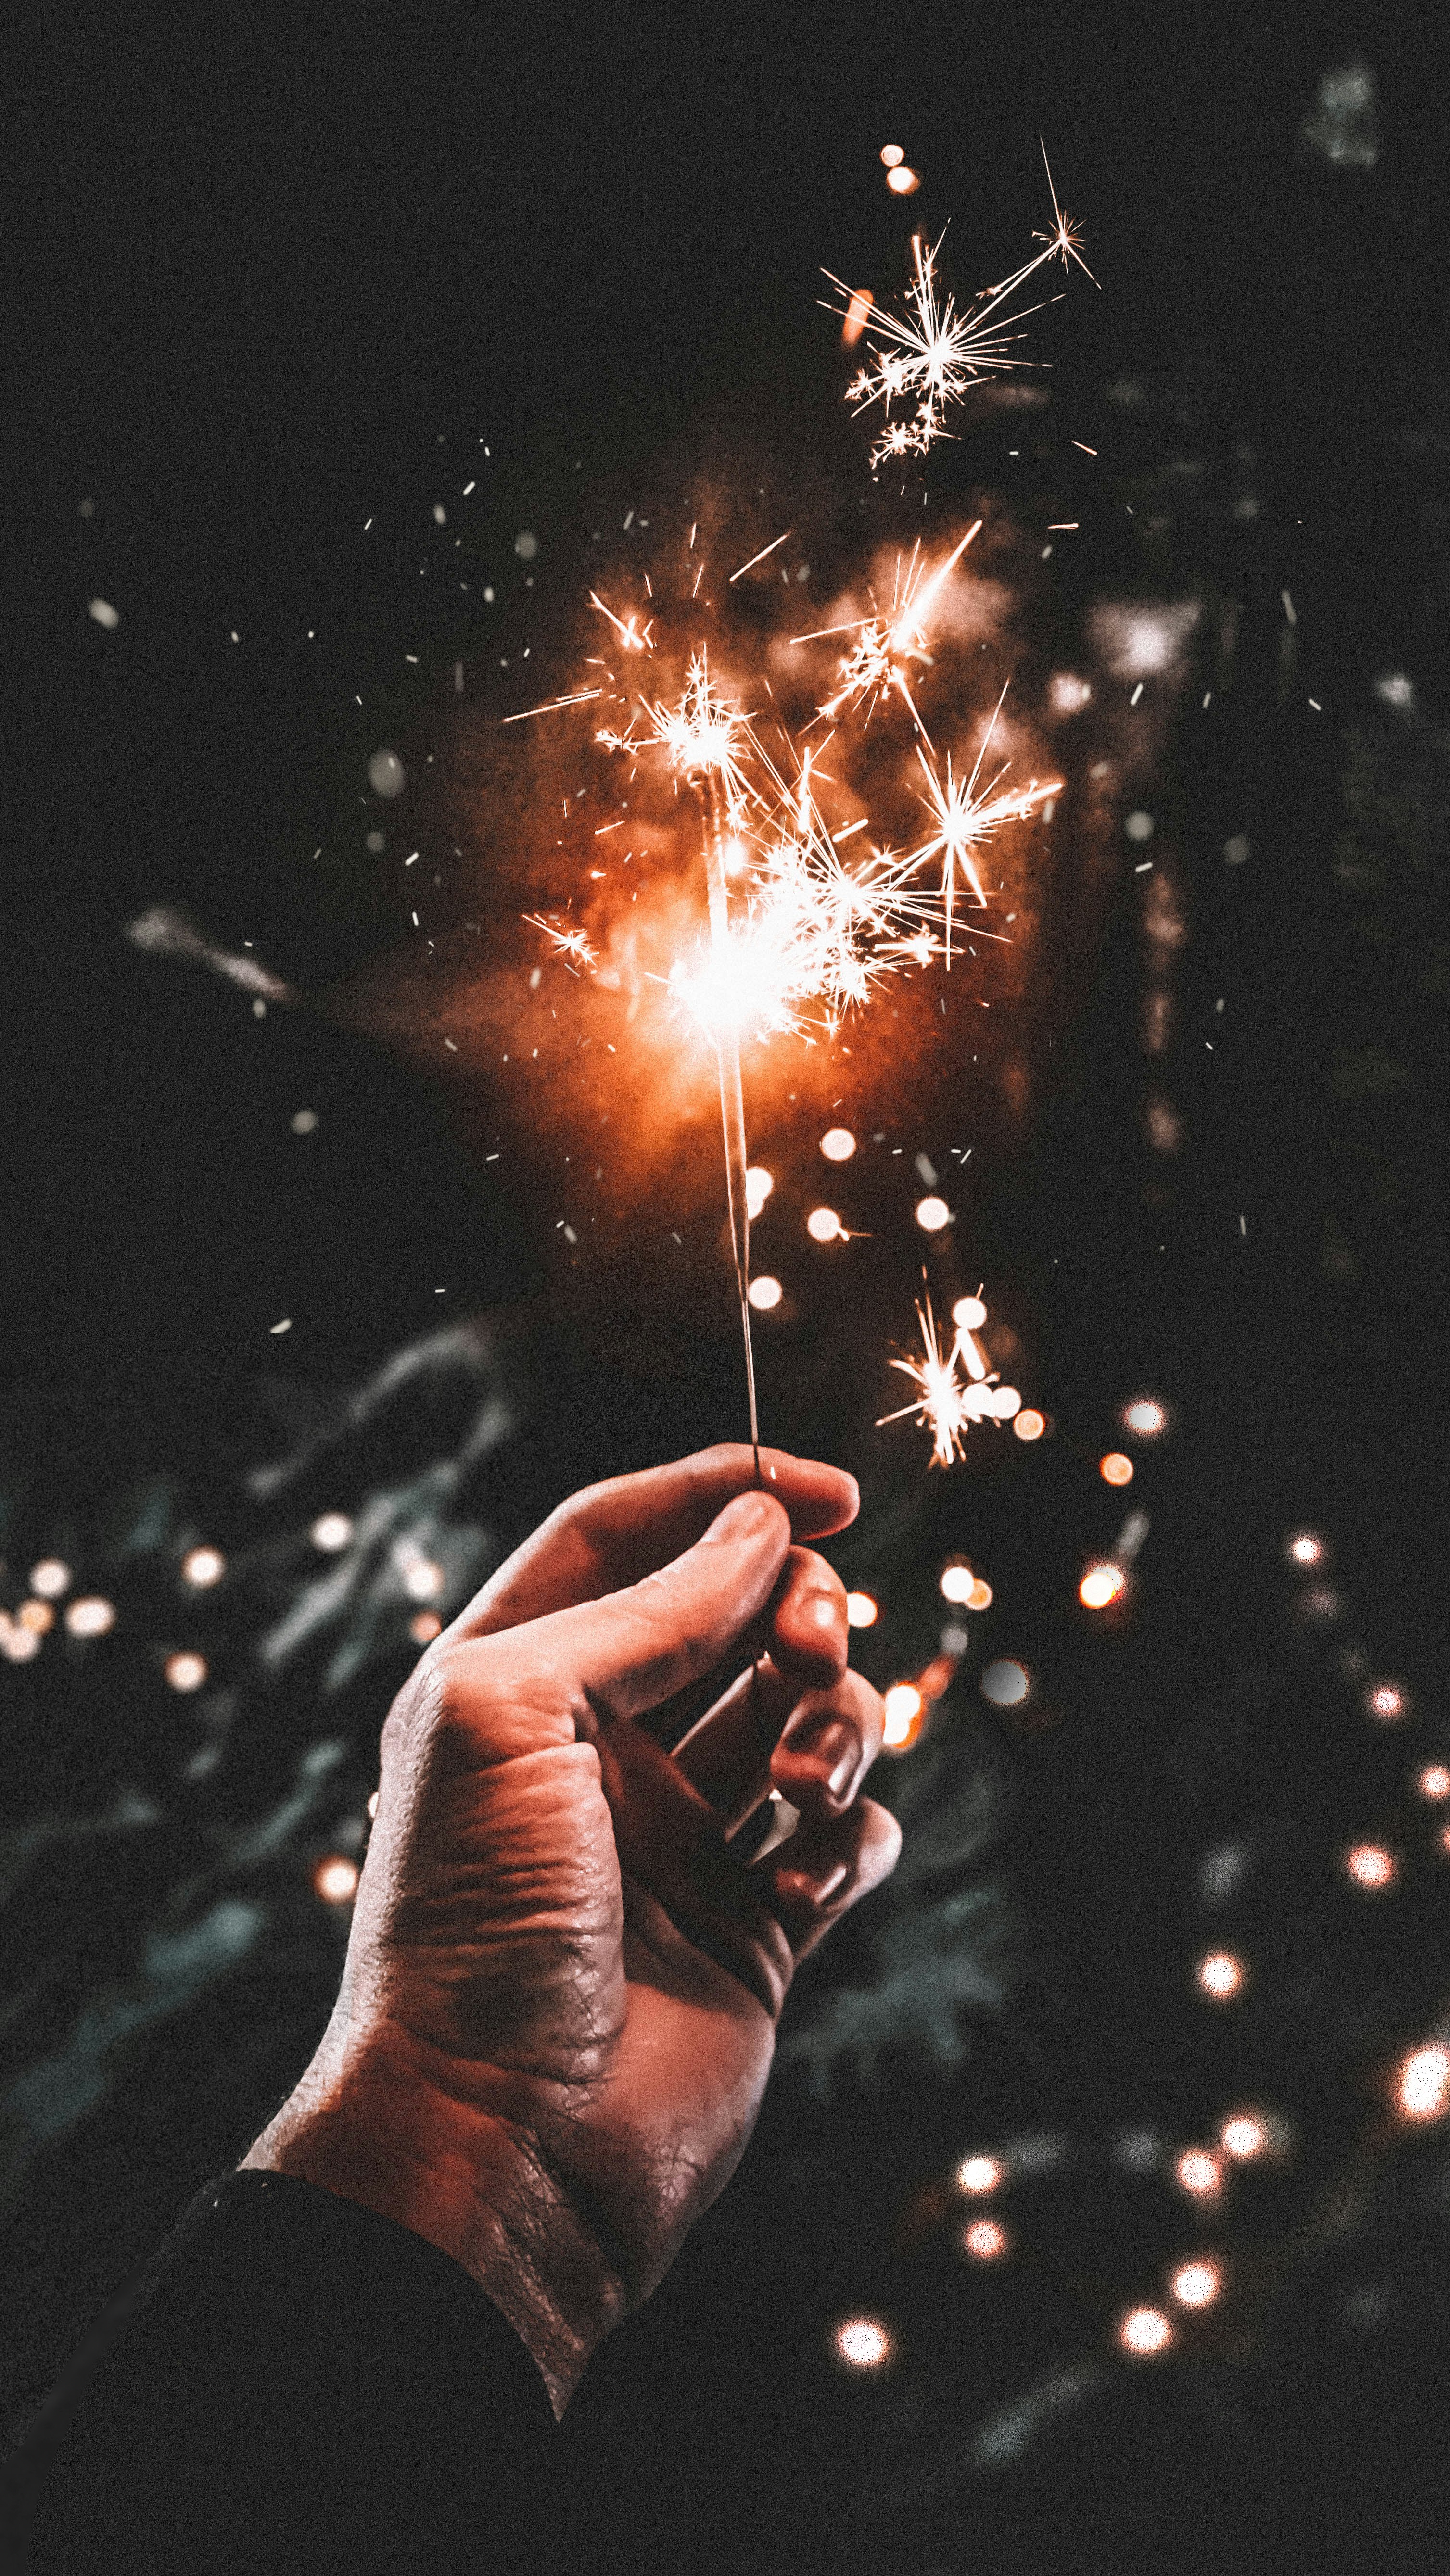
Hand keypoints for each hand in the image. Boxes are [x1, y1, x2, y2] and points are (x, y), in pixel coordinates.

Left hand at [242, 1446, 899, 2411]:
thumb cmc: (472, 1925)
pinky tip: (805, 1879)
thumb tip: (758, 1531)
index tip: (831, 1491)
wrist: (502, 2148)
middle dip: (797, 1611)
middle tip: (806, 1650)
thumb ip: (646, 1613)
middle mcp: (602, 1748)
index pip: (626, 1537)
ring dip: (834, 1728)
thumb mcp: (516, 1715)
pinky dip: (850, 1838)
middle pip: (737, 1616)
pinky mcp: (756, 1927)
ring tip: (802, 1792)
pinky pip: (847, 1838)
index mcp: (518, 1679)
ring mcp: (685, 1837)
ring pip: (809, 1718)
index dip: (725, 1495)